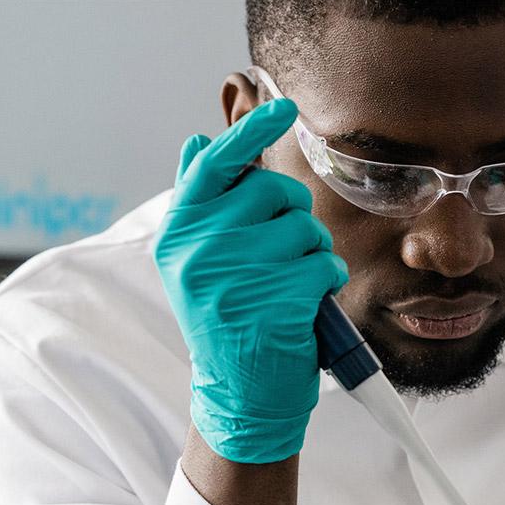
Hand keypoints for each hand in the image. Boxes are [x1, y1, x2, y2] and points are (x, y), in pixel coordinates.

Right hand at [153, 98, 348, 463]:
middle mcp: (198, 249)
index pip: (214, 163)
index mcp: (176, 236)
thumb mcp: (196, 269)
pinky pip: (323, 263)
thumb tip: (197, 142)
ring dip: (313, 252)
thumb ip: (201, 209)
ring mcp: (235, 275)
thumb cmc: (228, 327)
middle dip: (294, 214)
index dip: (252, 130)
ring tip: (296, 283)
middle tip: (289, 250)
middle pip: (271, 190)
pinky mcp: (274, 300)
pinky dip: (328, 280)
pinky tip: (311, 302)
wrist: (239, 397)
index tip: (285, 108)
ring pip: (303, 226)